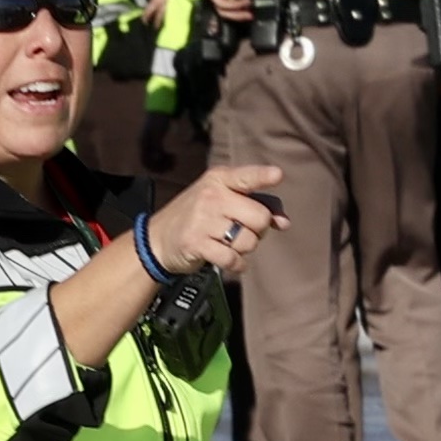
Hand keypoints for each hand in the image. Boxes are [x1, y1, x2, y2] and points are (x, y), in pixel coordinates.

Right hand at [152, 161, 288, 280]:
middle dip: (259, 230)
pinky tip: (230, 260)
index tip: (277, 175)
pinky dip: (237, 264)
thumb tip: (284, 222)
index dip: (263, 176)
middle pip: (259, 217)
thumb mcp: (222, 200)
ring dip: (245, 248)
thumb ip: (254, 205)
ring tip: (230, 243)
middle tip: (244, 231)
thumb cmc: (198, 217)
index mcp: (219, 179)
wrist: (157, 238)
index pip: (246, 176)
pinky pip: (232, 258)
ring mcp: (202, 220)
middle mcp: (211, 196)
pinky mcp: (197, 243)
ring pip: (249, 241)